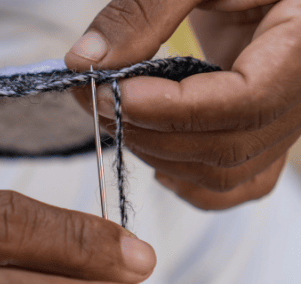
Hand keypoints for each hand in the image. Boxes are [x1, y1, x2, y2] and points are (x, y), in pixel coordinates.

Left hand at [65, 0, 300, 209]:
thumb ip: (146, 10)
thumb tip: (86, 62)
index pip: (249, 101)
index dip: (174, 109)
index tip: (115, 92)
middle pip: (231, 145)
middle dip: (151, 132)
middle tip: (93, 98)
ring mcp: (288, 117)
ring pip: (227, 171)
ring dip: (157, 154)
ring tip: (114, 113)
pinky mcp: (265, 128)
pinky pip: (239, 182)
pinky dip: (191, 181)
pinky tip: (154, 155)